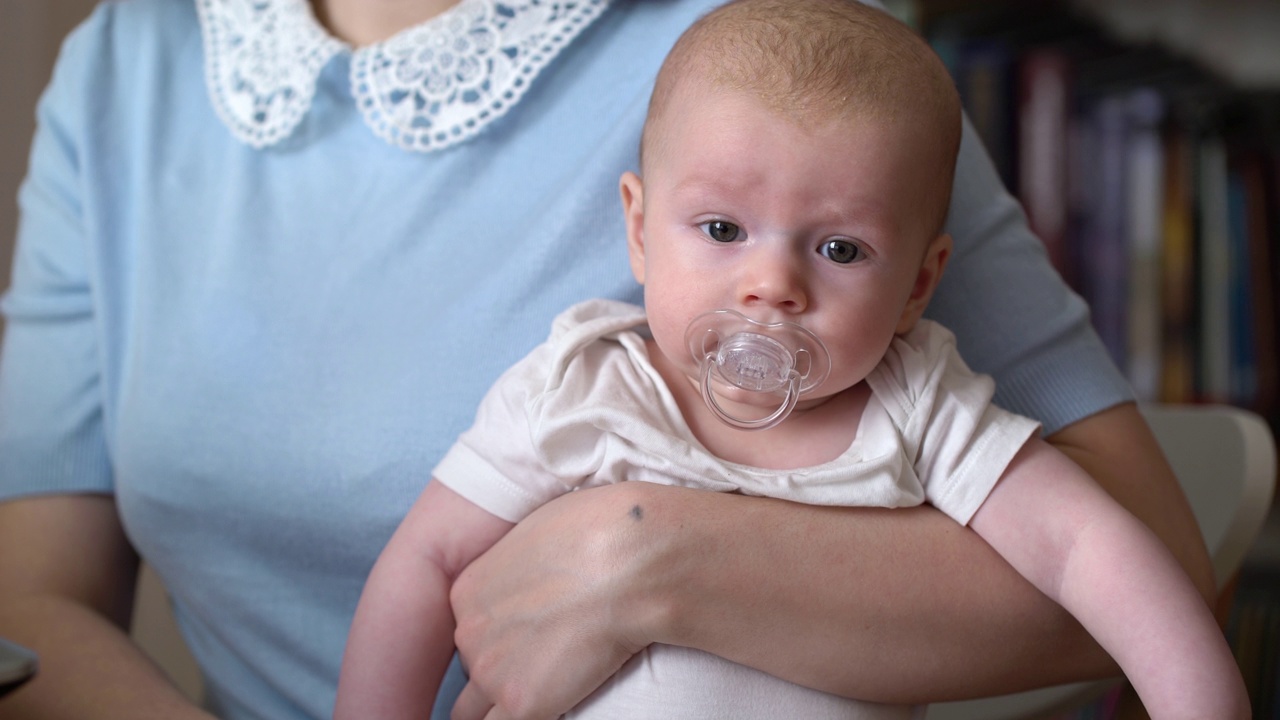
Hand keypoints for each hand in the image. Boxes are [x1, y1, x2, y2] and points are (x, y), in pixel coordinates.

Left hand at [449, 483, 660, 718]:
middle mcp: (469, 634)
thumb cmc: (599, 534)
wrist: (629, 561)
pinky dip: (529, 717)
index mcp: (468, 590)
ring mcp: (491, 673)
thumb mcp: (539, 534)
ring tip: (548, 684)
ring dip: (509, 699)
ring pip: (477, 709)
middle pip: (475, 666)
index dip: (503, 635)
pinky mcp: (523, 703)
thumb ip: (522, 568)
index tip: (534, 632)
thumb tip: (539, 581)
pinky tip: (552, 703)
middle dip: (505, 667)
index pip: (473, 630)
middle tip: (549, 656)